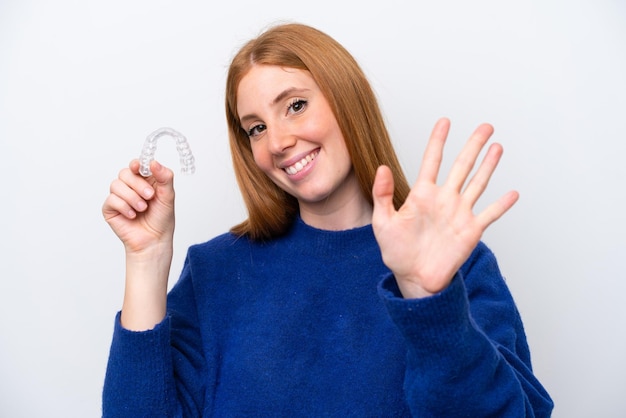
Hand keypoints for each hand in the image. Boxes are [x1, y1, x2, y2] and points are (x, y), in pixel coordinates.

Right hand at [102, 159, 175, 255]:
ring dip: (132, 197)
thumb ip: (165, 177)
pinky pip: (111, 199)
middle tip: (150, 196)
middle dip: (138, 184)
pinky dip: (124, 207)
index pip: (136, 165)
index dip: (136, 164)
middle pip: (125, 173)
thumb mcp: (168, 196)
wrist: (154, 240)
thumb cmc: (161, 219)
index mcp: (145, 180)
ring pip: (116, 185)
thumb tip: (153, 162)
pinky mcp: (110, 208)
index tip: (139, 167)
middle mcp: (131, 187)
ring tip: (142, 209)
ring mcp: (119, 197)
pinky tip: (132, 215)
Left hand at [372, 118, 518, 297]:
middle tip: (485, 126)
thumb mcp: (383, 223)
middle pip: (462, 166)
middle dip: (473, 145)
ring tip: (497, 146)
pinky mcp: (471, 231)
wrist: (414, 278)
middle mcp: (444, 199)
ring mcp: (459, 213)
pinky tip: (513, 193)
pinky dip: (502, 205)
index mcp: (422, 195)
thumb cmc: (396, 251)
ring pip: (478, 183)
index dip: (438, 141)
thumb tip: (382, 167)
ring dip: (489, 165)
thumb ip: (383, 195)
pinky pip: (490, 214)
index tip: (445, 122)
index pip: (431, 161)